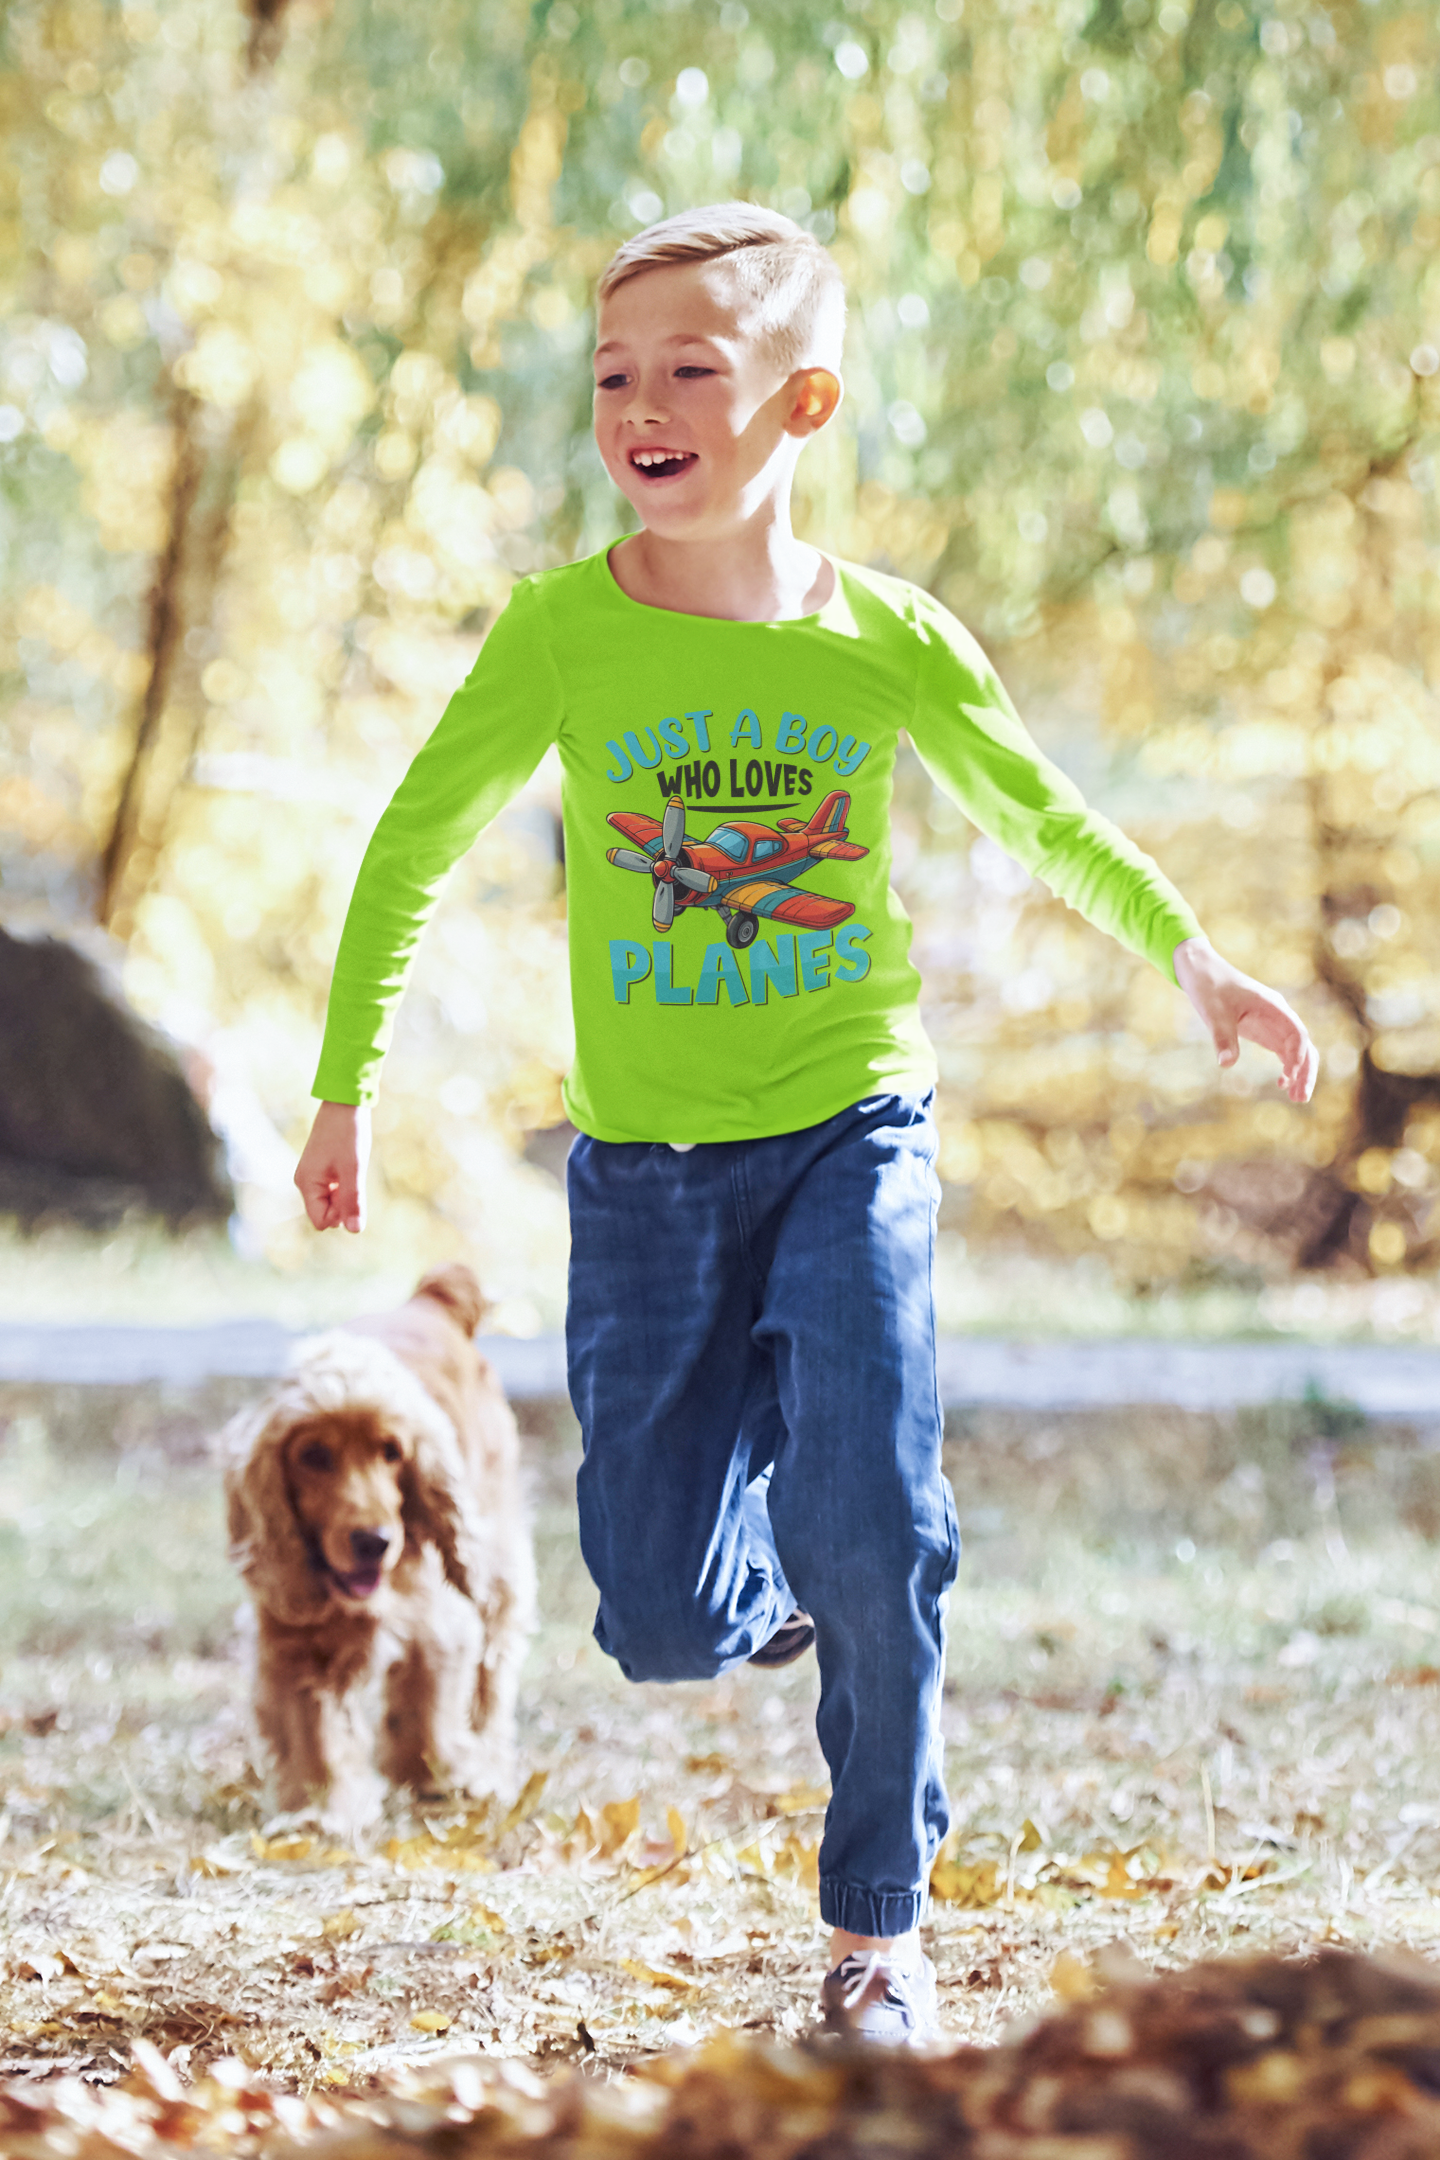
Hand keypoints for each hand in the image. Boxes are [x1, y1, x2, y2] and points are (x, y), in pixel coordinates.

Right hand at [294, 1100, 371, 1231]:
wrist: (344, 1103)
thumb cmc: (348, 1134)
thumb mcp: (354, 1169)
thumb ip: (352, 1200)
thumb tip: (354, 1230)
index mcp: (307, 1184)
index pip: (321, 1222)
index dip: (340, 1214)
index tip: (350, 1190)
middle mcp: (304, 1182)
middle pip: (326, 1213)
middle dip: (343, 1204)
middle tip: (352, 1177)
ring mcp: (311, 1175)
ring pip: (331, 1201)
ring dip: (345, 1193)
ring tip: (351, 1169)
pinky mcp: (320, 1169)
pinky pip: (333, 1189)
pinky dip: (345, 1184)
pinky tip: (350, 1166)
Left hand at [1173, 938, 1317, 1104]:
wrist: (1202, 971)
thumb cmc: (1209, 987)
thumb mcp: (1213, 1012)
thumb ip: (1222, 1037)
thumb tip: (1226, 1064)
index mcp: (1273, 1006)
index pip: (1296, 1033)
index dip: (1296, 1056)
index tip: (1287, 1077)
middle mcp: (1279, 1015)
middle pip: (1304, 1045)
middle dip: (1306, 1071)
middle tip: (1300, 1098)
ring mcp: (1274, 1023)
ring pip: (1297, 1051)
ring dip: (1300, 1073)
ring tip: (1298, 1099)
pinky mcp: (1264, 1031)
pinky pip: (1283, 1051)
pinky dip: (1287, 1068)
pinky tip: (1282, 1084)